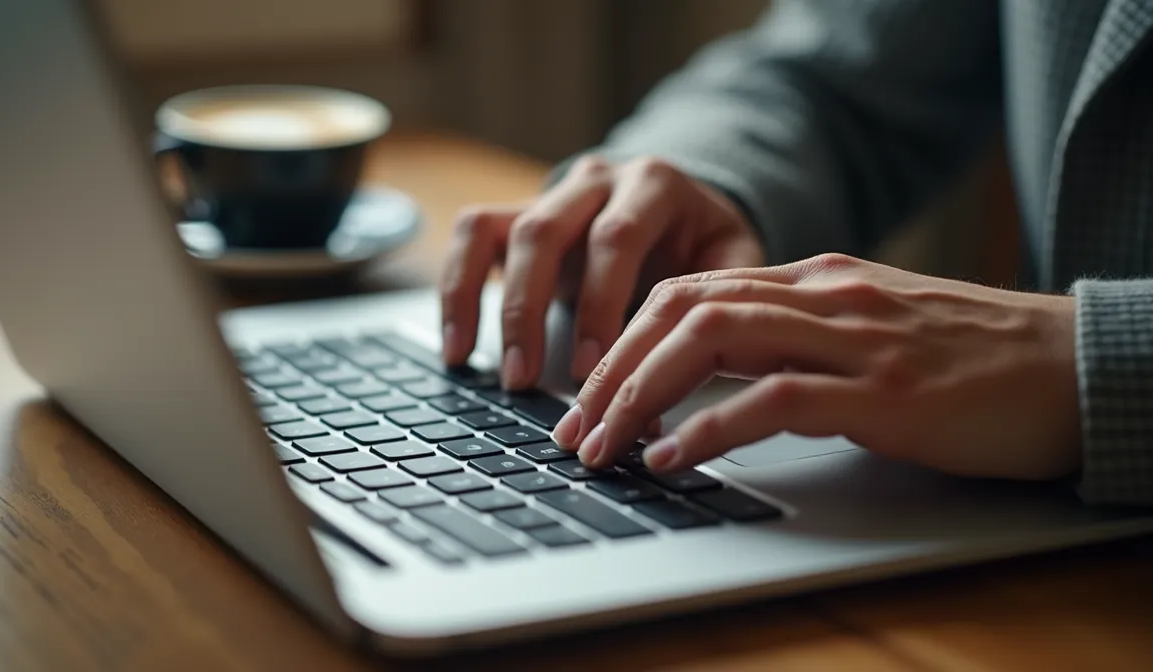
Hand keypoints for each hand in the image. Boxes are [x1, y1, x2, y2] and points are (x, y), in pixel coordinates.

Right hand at [439, 156, 763, 387]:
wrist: (688, 208)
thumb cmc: (709, 248)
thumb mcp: (734, 265)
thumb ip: (711, 311)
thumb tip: (676, 390)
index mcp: (655, 184)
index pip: (617, 238)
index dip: (599, 305)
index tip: (588, 369)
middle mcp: (596, 180)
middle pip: (544, 230)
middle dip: (529, 310)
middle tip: (524, 379)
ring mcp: (551, 194)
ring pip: (497, 229)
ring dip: (483, 302)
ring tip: (476, 366)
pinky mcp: (518, 214)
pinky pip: (471, 237)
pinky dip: (456, 289)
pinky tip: (456, 347)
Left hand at [553, 253, 1082, 481]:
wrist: (1071, 368)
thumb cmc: (968, 359)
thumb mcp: (867, 331)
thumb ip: (797, 337)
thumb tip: (714, 374)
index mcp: (814, 279)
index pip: (689, 291)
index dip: (623, 340)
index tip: (585, 394)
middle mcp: (822, 296)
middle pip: (680, 310)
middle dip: (611, 369)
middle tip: (574, 428)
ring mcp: (852, 339)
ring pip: (711, 340)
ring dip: (639, 395)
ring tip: (603, 445)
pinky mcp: (884, 393)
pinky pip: (773, 398)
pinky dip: (710, 427)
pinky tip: (672, 455)